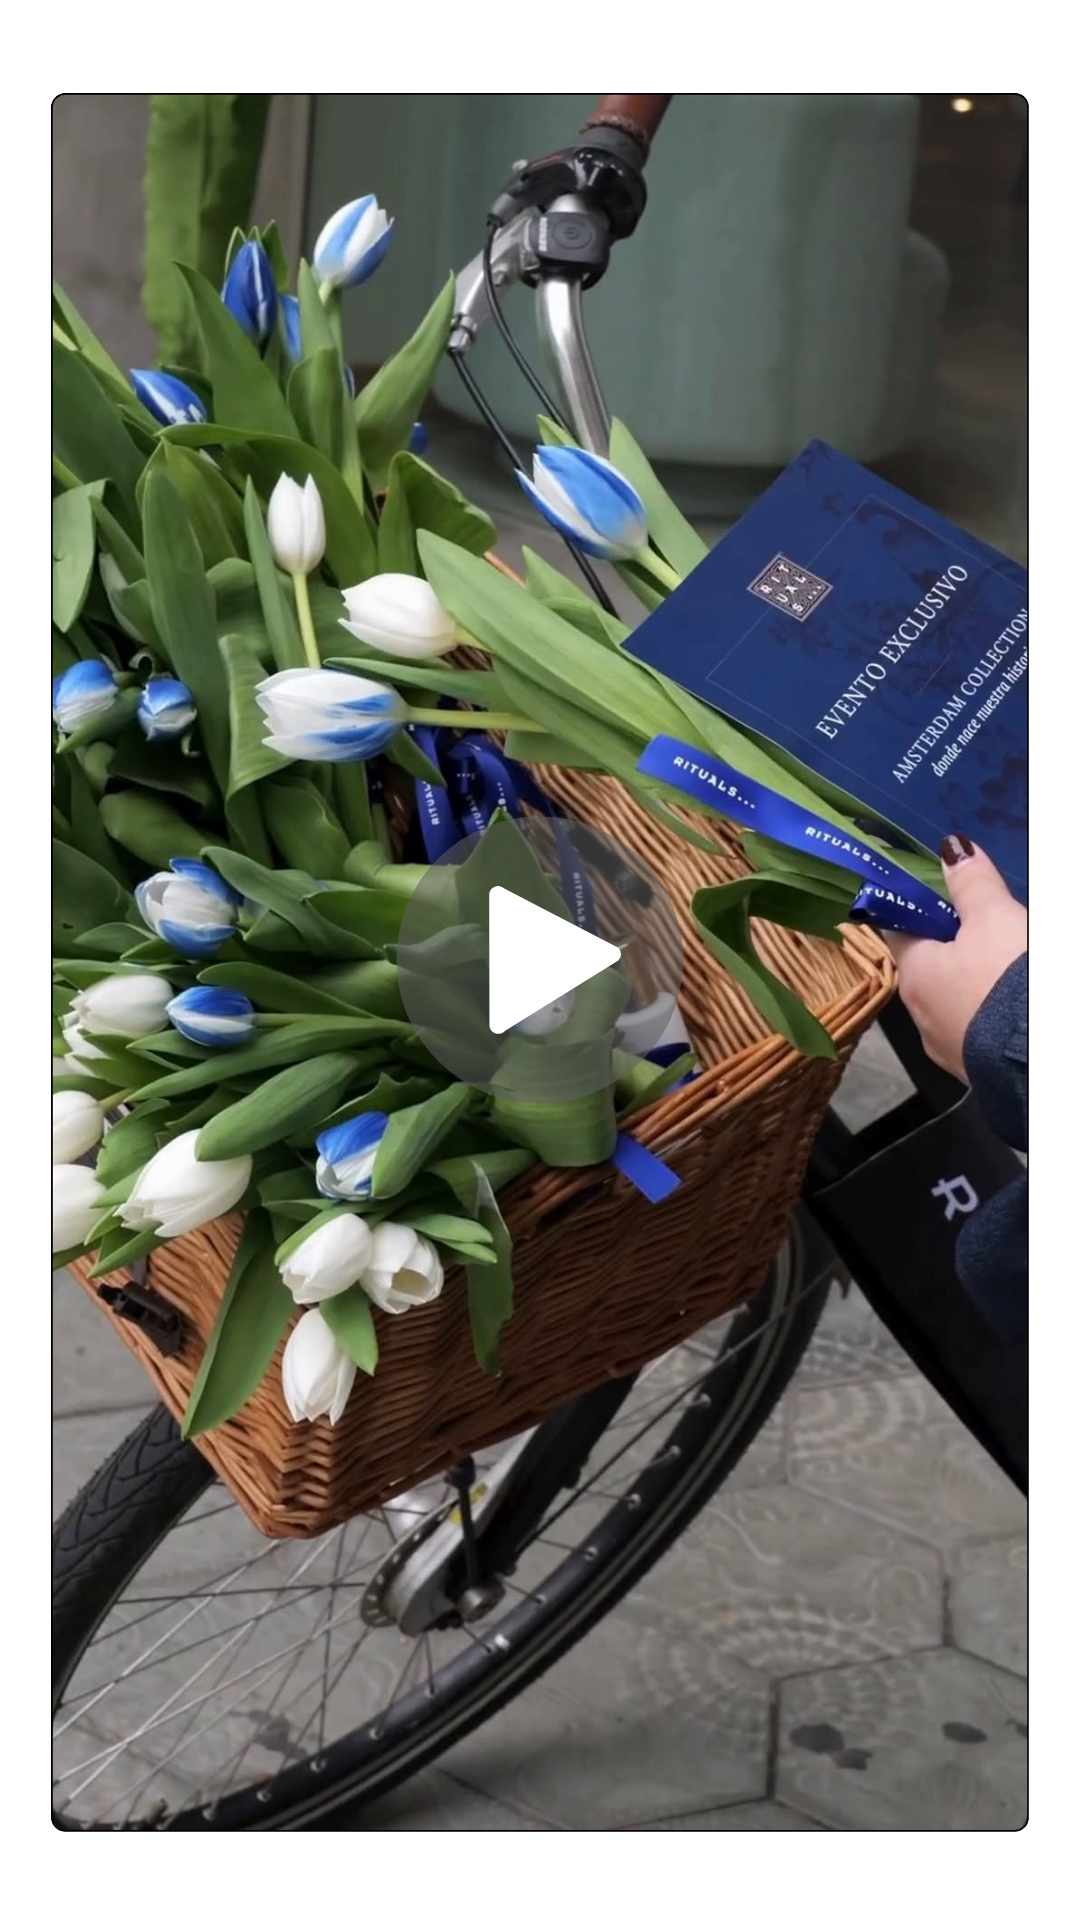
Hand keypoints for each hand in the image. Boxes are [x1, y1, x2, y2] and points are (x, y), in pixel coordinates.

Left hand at [885, 836, 1026, 1081]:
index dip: (915, 909)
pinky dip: (989, 1013)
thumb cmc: (1008, 981)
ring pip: (953, 1001)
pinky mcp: (977, 1071)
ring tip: (1005, 964)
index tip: (935, 895)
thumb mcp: (996, 919)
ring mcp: (948, 1048)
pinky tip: (1011, 1004)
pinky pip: (977, 1029)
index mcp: (914, 973)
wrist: (1035, 1059)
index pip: (898, 930)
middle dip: (952, 947)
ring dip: (972, 982)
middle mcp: (920, 1015)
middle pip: (928, 968)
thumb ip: (973, 884)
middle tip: (987, 926)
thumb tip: (949, 846)